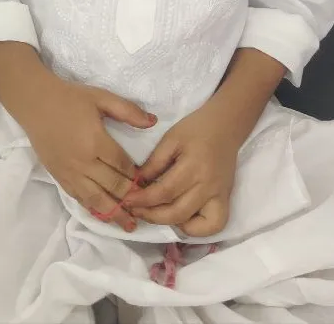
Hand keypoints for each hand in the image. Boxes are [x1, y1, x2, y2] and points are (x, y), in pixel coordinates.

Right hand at [23, 73, 155, 231]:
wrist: (36, 103)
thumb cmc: (71, 98)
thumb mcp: (102, 97)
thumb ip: (128, 111)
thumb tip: (153, 122)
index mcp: (96, 142)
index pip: (122, 166)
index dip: (137, 177)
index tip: (149, 185)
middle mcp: (84, 162)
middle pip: (112, 187)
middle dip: (130, 200)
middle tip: (146, 211)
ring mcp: (70, 173)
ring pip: (96, 199)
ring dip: (114, 213)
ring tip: (129, 225)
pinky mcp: (59, 177)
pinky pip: (79, 198)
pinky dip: (93, 209)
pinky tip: (103, 216)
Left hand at [124, 99, 239, 236]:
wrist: (226, 125)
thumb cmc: (196, 129)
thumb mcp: (171, 139)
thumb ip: (154, 162)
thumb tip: (137, 184)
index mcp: (193, 167)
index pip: (164, 192)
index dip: (143, 200)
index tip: (127, 200)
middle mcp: (208, 186)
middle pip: (176, 212)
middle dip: (151, 215)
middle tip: (136, 210)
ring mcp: (219, 196)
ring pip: (194, 225)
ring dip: (171, 224)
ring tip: (156, 213)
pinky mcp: (226, 200)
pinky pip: (215, 226)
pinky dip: (197, 229)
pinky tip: (182, 218)